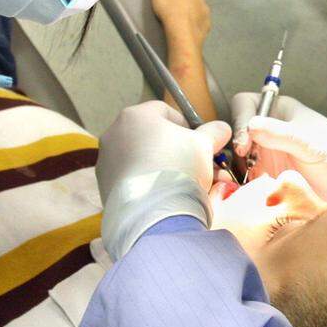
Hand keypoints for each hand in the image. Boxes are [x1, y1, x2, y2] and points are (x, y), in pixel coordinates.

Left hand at [97, 101, 231, 258]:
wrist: (152, 215)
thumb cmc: (178, 170)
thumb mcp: (204, 145)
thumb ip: (213, 133)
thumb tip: (221, 129)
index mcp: (135, 116)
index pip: (165, 112)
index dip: (187, 127)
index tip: (200, 143)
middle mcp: (114, 135)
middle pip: (152, 137)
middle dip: (177, 151)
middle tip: (197, 166)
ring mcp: (106, 162)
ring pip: (142, 160)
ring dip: (164, 169)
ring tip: (186, 185)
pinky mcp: (105, 187)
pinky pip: (133, 180)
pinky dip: (148, 186)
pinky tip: (166, 198)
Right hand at [151, 0, 210, 47]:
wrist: (181, 33)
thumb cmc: (170, 11)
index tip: (166, 0)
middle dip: (182, 2)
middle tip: (171, 10)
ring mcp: (205, 11)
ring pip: (195, 9)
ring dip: (188, 13)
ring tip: (177, 20)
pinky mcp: (206, 24)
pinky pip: (199, 22)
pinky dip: (193, 24)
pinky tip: (184, 28)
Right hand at [230, 93, 326, 216]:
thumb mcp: (311, 143)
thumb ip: (282, 134)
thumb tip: (251, 124)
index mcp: (280, 110)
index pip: (245, 104)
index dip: (240, 121)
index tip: (246, 144)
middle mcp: (270, 129)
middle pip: (236, 129)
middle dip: (236, 146)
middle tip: (246, 164)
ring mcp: (267, 152)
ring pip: (238, 154)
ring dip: (238, 166)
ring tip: (249, 180)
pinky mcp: (267, 175)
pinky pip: (246, 175)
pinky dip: (243, 182)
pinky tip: (252, 190)